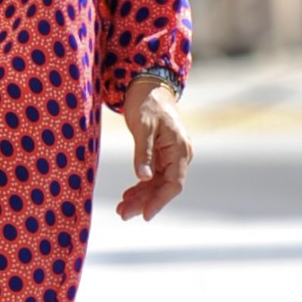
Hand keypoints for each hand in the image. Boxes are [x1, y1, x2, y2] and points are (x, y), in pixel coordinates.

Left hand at [115, 78, 192, 220]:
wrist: (148, 86)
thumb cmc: (146, 103)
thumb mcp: (143, 126)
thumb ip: (143, 152)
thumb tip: (143, 178)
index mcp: (180, 149)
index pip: (174, 184)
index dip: (160, 201)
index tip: (145, 215)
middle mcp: (179, 155)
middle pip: (164, 187)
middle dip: (145, 202)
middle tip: (122, 214)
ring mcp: (171, 155)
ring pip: (157, 184)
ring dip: (141, 197)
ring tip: (121, 209)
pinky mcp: (161, 154)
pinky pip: (153, 176)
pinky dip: (141, 187)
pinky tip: (127, 195)